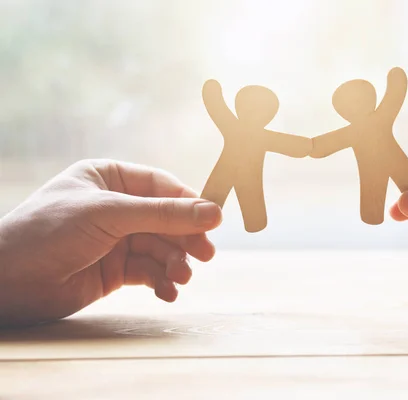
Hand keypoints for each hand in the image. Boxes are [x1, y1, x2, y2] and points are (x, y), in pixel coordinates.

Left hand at [0, 160, 221, 326]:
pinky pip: (149, 272)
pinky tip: (168, 292)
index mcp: (110, 178)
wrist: (6, 282)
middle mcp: (116, 207)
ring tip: (181, 277)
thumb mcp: (110, 214)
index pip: (162, 186)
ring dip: (175, 263)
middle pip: (166, 219)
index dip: (189, 203)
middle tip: (204, 255)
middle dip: (184, 238)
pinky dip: (161, 282)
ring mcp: (115, 239)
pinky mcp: (114, 270)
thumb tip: (214, 212)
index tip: (214, 221)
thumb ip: (164, 215)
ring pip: (160, 248)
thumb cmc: (48, 232)